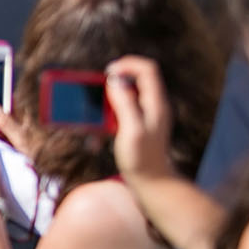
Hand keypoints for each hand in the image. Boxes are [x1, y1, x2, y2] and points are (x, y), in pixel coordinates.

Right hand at [106, 56, 174, 184]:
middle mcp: (152, 106)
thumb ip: (125, 103)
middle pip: (134, 80)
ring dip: (105, 104)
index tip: (108, 73)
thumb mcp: (132, 130)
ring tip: (93, 118)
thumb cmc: (142, 159)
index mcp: (155, 104)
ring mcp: (145, 116)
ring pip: (124, 97)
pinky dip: (106, 118)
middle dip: (111, 84)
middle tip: (94, 93)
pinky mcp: (136, 127)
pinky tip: (97, 135)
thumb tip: (115, 80)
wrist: (152, 183)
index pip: (146, 69)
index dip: (127, 65)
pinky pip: (120, 113)